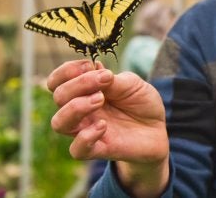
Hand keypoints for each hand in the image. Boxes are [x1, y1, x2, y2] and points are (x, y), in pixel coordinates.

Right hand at [47, 60, 168, 195]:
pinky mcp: (97, 149)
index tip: (89, 65)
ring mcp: (86, 130)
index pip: (57, 81)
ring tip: (100, 100)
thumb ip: (112, 79)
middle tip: (104, 80)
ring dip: (75, 107)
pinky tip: (103, 125)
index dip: (67, 71)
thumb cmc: (140, 103)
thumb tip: (95, 67)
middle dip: (78, 84)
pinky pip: (77, 149)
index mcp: (84, 91)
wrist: (158, 128)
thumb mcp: (132, 84)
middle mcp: (80, 110)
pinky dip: (86, 136)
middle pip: (59, 96)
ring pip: (59, 123)